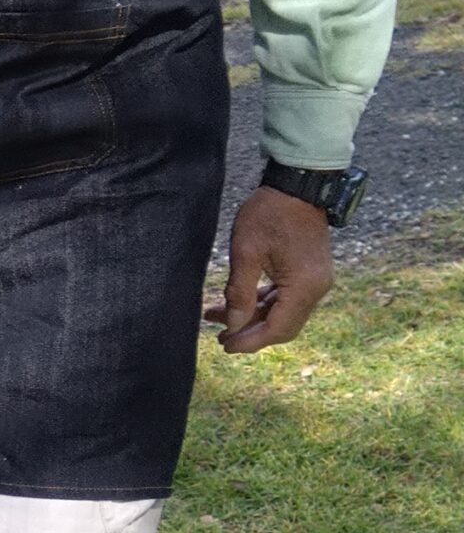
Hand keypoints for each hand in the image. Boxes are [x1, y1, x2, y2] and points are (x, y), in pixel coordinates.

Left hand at [206, 184, 332, 353]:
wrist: (298, 186)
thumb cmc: (269, 214)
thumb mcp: (246, 253)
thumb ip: (239, 293)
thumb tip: (234, 325)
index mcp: (304, 286)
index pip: (277, 328)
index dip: (250, 341)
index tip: (224, 346)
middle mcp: (317, 288)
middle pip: (283, 326)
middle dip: (251, 333)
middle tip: (219, 336)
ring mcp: (316, 281)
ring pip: (283, 313)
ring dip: (252, 317)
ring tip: (216, 316)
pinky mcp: (310, 273)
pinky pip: (286, 298)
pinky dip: (262, 303)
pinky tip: (235, 303)